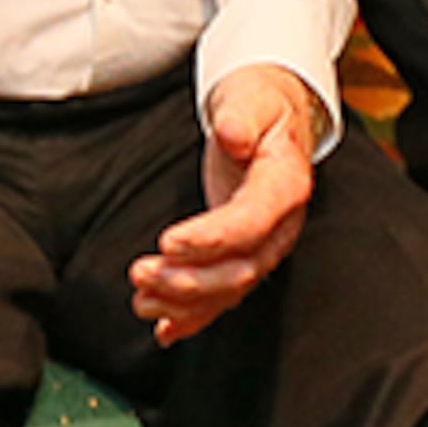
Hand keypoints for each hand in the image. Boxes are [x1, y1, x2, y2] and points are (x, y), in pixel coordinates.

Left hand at [130, 66, 320, 345]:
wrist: (271, 112)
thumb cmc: (259, 102)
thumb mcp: (252, 96)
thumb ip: (243, 115)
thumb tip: (233, 133)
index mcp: (286, 184)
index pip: (251, 223)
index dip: (211, 238)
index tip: (168, 242)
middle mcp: (282, 224)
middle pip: (241, 267)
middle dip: (190, 280)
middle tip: (141, 273)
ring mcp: (266, 244)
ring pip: (230, 287)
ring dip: (184, 301)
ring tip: (141, 299)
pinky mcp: (244, 253)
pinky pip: (224, 294)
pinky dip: (194, 316)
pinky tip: (165, 330)